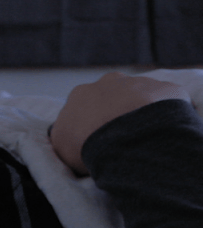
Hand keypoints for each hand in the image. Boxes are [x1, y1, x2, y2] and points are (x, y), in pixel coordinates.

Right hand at [49, 72, 190, 175]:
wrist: (127, 139)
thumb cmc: (88, 144)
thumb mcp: (61, 145)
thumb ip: (64, 134)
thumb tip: (70, 133)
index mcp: (80, 93)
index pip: (83, 106)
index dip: (90, 123)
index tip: (96, 140)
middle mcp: (108, 81)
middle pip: (112, 96)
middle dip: (117, 112)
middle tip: (122, 137)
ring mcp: (139, 83)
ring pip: (140, 96)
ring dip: (142, 111)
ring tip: (144, 135)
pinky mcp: (167, 89)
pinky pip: (167, 101)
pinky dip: (166, 113)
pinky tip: (164, 130)